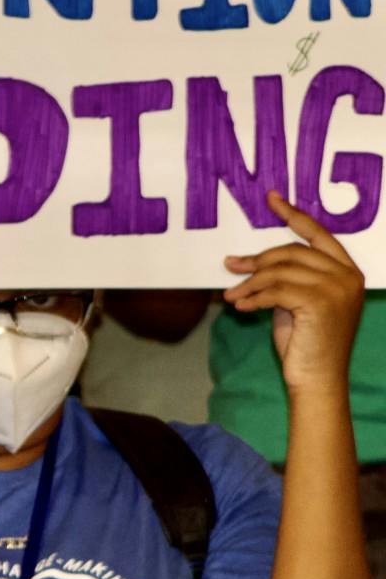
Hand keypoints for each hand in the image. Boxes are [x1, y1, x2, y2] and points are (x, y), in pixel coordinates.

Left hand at [223, 192, 365, 399]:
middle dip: (258, 259)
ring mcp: (337, 288)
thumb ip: (284, 280)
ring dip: (249, 283)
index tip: (271, 199)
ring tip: (231, 295)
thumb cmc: (305, 344)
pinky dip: (253, 297)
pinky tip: (239, 306)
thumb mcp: (295, 304)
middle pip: (293, 251)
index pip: (318, 234)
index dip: (293, 215)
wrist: (317, 378)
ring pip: (280, 271)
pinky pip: (276, 290)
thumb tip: (245, 262)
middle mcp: (348, 276)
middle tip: (231, 266)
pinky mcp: (320, 303)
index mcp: (348, 271)